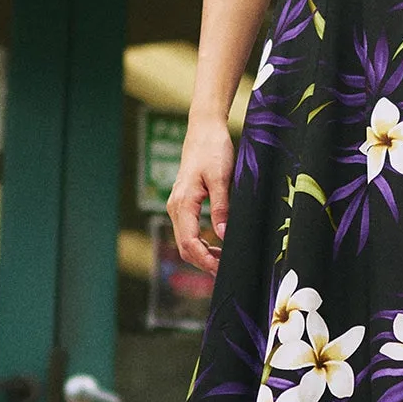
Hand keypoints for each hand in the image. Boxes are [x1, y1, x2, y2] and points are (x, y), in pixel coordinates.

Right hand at [168, 119, 233, 273]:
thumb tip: (222, 235)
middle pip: (184, 247)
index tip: (222, 270)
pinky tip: (217, 246)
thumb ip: (221, 207)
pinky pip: (188, 231)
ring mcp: (177, 205)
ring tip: (224, 261)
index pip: (190, 243)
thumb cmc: (213, 150)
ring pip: (186, 240)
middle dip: (203, 263)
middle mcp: (175, 207)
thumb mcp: (222, 178)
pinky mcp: (183, 203)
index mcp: (183, 203)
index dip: (205, 261)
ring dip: (202, 254)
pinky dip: (201, 243)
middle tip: (227, 271)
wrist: (204, 130)